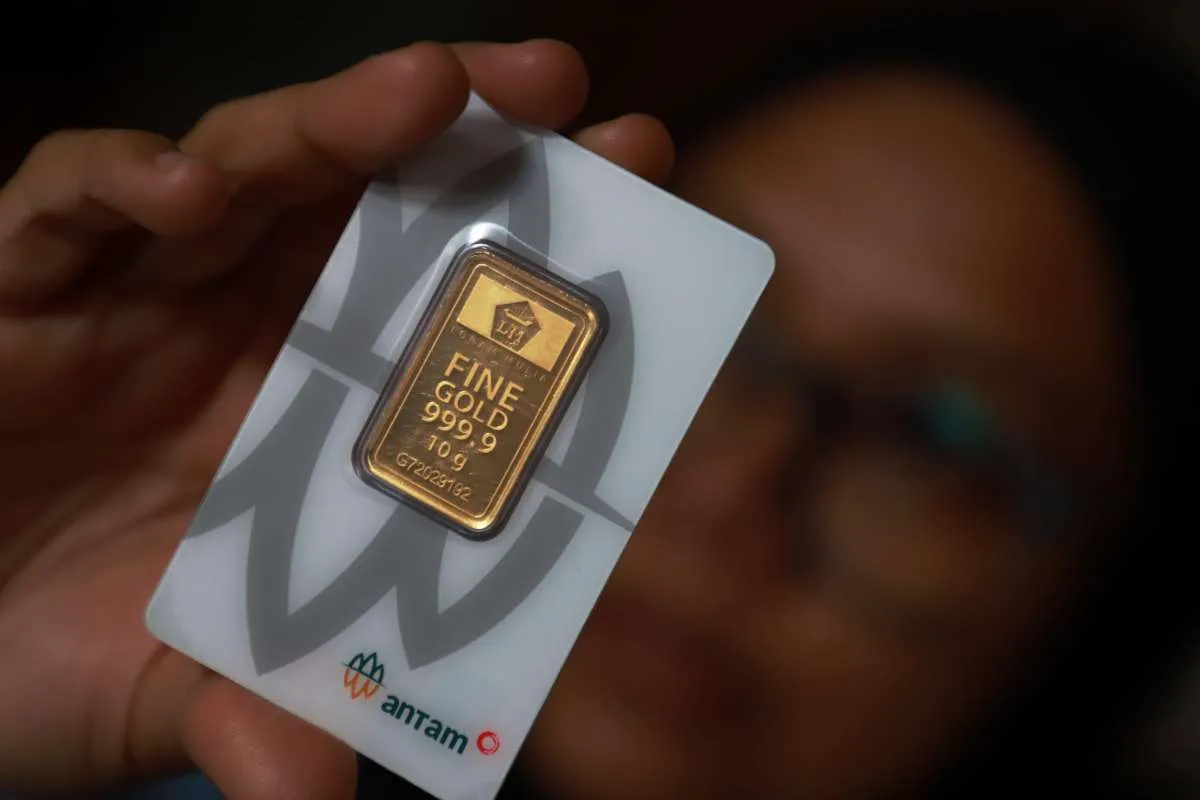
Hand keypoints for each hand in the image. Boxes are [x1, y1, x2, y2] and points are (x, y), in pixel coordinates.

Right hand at [0, 40, 672, 798]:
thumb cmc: (66, 656)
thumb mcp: (186, 691)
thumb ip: (260, 716)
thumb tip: (317, 797)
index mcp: (327, 406)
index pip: (444, 298)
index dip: (534, 244)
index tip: (635, 180)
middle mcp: (255, 326)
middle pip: (372, 194)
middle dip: (468, 132)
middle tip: (559, 87)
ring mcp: (147, 292)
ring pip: (253, 166)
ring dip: (333, 122)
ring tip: (425, 90)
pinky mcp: (28, 284)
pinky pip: (74, 202)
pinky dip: (124, 181)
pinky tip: (188, 188)